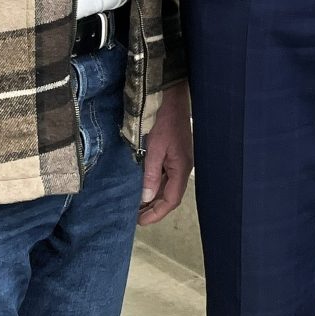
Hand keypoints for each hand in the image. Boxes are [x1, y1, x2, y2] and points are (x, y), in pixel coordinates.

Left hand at [139, 81, 193, 225]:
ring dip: (151, 195)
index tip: (139, 222)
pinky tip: (139, 185)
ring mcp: (177, 158)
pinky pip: (163, 173)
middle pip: (169, 194)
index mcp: (181, 167)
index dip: (157, 213)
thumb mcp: (154, 148)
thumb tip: (145, 198)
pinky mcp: (171, 151)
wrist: (169, 94)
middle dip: (153, 207)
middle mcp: (182, 165)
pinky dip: (152, 182)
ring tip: (133, 204)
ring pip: (165, 184)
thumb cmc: (163, 119)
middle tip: (133, 216)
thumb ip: (150, 174)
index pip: (172, 199)